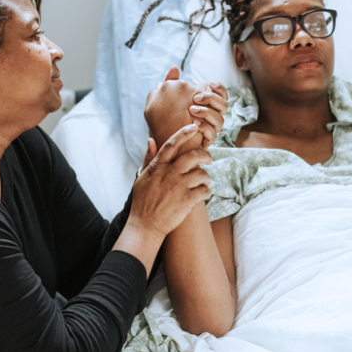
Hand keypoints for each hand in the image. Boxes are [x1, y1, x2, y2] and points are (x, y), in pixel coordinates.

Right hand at [130, 123, 212, 238]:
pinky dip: (207, 192)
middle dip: (205, 155)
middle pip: (193, 156)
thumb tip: (151, 139)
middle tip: (209, 159)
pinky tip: (203, 194)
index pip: (172, 144)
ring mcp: (178, 187)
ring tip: (204, 182)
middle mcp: (169, 174)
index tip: (194, 126)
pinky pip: (205, 191)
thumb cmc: (143, 201)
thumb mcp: (142, 177)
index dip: (184, 132)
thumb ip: (149, 158)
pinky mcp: (186, 200)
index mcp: (158, 167)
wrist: (145, 225)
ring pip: (202, 174)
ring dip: (206, 178)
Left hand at [145, 67, 227, 149]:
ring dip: (207, 112)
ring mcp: (210, 130)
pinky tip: (193, 123)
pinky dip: (205, 128)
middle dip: (212, 99)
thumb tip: (174, 68)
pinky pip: (213, 135)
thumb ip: (171, 83)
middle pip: (224, 105)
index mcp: (207, 105)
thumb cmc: (164, 117)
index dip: (220, 88)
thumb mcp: (165, 98)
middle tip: (195, 98)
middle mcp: (211, 117)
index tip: (210, 83)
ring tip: (191, 110)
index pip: (222, 95)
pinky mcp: (205, 142)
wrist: (161, 138)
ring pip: (220, 120)